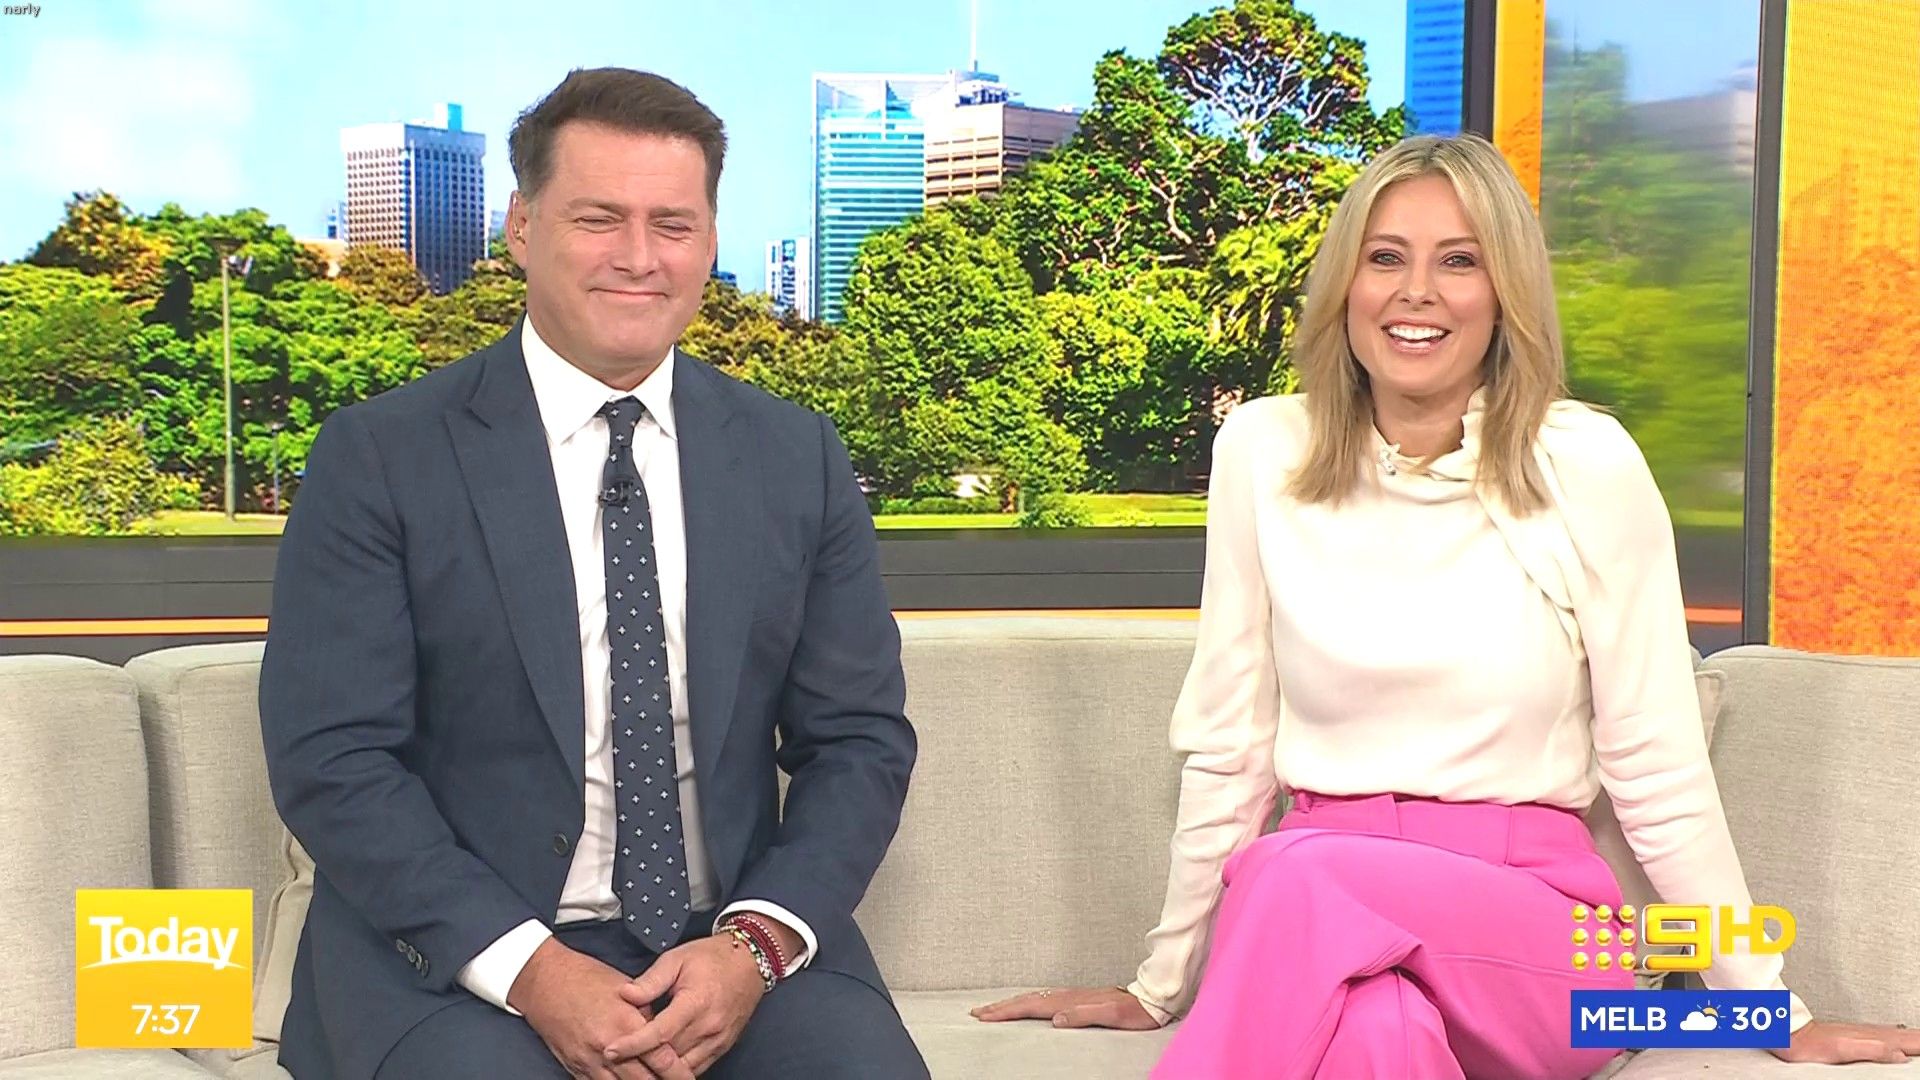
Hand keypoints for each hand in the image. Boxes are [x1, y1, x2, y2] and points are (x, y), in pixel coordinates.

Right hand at [507, 937, 686, 1078]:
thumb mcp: (626, 988)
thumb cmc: (585, 978)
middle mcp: (609, 1047)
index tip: (688, 1076)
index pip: (661, 1057)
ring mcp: (590, 1060)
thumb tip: (664, 1030)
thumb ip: (647, 1013)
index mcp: (626, 1023)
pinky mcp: (575, 1067)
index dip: (678, 1071)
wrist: (545, 982)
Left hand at [602, 934, 767, 1074]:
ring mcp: (718, 1040)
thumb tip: (625, 994)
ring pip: (683, 1068)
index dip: (633, 1045)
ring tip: (637, 1064)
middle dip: (641, 1059)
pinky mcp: (723, 1046)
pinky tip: (661, 1066)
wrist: (751, 961)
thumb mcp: (677, 958)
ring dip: (660, 1069)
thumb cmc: (712, 957)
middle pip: (669, 1055)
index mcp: (696, 1002)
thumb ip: (651, 980)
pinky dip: (678, 1071)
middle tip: (616, 1057)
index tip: (611, 1051)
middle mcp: (709, 1026)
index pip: (659, 1033)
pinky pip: (697, 1068)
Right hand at [971, 986, 1160, 1029]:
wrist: (1150, 998)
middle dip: (1000, 1007)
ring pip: (1033, 998)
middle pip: (1026, 1000)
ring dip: (1010, 1003)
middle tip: (977, 1012)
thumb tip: (1056, 1018)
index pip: (1030, 1007)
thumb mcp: (1111, 1015)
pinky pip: (1043, 999)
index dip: (1006, 1012)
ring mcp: (1071, 995)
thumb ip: (1083, 1015)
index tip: (985, 1016)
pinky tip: (1024, 1004)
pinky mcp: (1076, 997)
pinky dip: (1026, 1001)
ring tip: (992, 1008)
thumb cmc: (1132, 1011)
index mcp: (1070, 1001)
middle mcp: (1067, 995)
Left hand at [1770, 1020, 1919, 1064]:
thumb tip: (1900, 1055)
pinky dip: (1897, 1037)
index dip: (1919, 1043)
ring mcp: (1861, 1033)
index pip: (1906, 1042)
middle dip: (1918, 1039)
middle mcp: (1869, 1034)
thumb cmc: (1811, 1044)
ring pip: (1895, 1035)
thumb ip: (1874, 1050)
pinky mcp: (1853, 1036)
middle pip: (1904, 1036)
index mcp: (1872, 1039)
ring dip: (1911, 1038)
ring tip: (1919, 1041)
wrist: (1790, 1034)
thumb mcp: (1845, 1050)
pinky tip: (1895, 1040)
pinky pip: (1883, 1035)